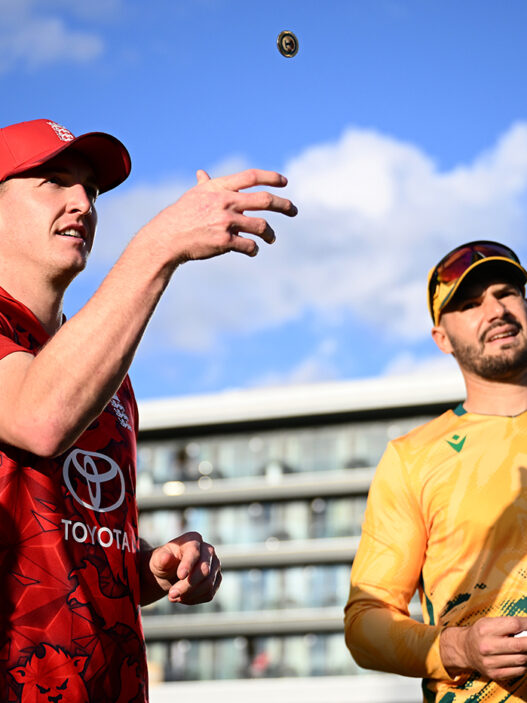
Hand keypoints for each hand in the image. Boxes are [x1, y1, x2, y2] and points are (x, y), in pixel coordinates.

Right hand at [140, 168, 297, 262]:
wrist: (167, 239)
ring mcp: (226, 221)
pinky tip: (253, 250)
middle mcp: (225, 201)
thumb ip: (204, 185)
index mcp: (218, 187)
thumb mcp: (193, 196)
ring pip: (261, 225)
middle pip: (264, 199)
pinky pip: (249, 245)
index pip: (251, 176)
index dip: (271, 177)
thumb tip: (202, 173)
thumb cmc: (180, 216)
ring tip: (271, 238)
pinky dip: (254, 249)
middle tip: (294, 210)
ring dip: (270, 233)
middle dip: (284, 205)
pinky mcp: (225, 241)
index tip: (284, 182)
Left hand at [148, 531, 221, 604]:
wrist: (169, 573)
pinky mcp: (216, 579)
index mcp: (193, 540)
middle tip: (171, 594)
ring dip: (189, 595)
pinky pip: (209, 594)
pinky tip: (182, 597)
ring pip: (208, 584)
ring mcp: (214, 565)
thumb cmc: (163, 563)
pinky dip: (194, 599)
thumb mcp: (157, 560)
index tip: (180, 575)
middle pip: (204, 570)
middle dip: (187, 585)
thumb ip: (161, 558)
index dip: (188, 564)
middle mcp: (208, 550)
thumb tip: (166, 558)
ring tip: (173, 596)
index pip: (194, 552)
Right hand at [440, 617, 526, 679]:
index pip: (514, 625)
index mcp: (485, 629)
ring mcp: (490, 662)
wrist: (465, 650)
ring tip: (524, 648)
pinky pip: (519, 671)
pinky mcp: (495, 674)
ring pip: (522, 659)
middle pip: (519, 645)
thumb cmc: (481, 633)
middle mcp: (487, 646)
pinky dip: (524, 664)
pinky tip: (520, 657)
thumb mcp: (489, 622)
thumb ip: (507, 624)